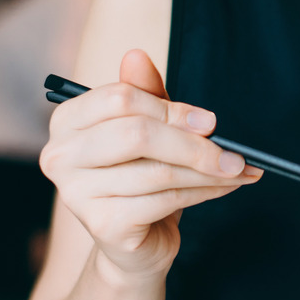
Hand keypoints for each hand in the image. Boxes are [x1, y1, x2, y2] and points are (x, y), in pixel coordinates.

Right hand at [39, 48, 259, 280]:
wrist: (134, 244)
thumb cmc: (140, 177)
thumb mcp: (147, 129)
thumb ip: (145, 94)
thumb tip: (136, 55)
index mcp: (68, 121)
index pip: (120, 99)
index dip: (172, 109)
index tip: (210, 122)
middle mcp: (61, 156)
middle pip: (138, 134)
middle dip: (194, 143)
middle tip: (233, 152)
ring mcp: (77, 194)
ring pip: (158, 171)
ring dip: (208, 171)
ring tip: (238, 170)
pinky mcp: (102, 225)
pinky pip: (165, 199)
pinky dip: (203, 193)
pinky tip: (223, 188)